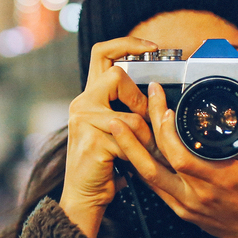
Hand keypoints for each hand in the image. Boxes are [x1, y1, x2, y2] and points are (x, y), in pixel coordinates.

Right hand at [58, 37, 161, 237]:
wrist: (84, 194)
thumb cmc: (105, 163)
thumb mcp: (115, 128)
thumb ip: (126, 107)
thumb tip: (156, 94)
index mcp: (89, 96)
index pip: (103, 53)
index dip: (127, 44)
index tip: (151, 48)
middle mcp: (82, 103)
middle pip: (116, 76)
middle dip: (138, 99)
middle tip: (145, 120)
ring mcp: (84, 121)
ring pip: (131, 115)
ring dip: (147, 138)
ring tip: (146, 152)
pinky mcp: (92, 141)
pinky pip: (130, 140)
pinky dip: (140, 154)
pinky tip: (134, 163)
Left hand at [109, 83, 237, 237]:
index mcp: (222, 180)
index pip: (185, 155)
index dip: (170, 133)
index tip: (166, 108)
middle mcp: (198, 193)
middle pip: (162, 159)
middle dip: (148, 127)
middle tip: (144, 101)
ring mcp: (186, 203)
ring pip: (149, 175)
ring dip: (131, 149)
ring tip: (118, 124)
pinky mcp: (180, 209)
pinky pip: (153, 187)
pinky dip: (139, 167)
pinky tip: (129, 151)